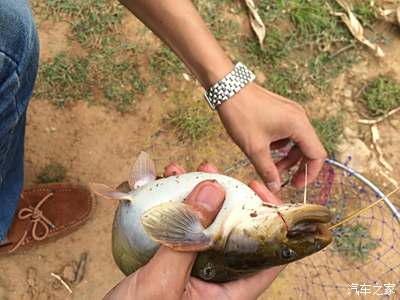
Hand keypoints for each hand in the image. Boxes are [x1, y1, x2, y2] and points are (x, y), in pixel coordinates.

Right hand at [105, 162, 283, 299]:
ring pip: (202, 225)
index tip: (254, 188)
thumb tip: (213, 190)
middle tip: (207, 172)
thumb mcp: (163, 282)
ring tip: (177, 172)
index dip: (270, 219)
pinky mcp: (172, 263)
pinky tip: (157, 186)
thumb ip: (186, 238)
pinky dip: (170, 206)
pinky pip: (178, 229)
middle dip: (221, 196)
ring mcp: (193, 270)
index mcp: (229, 292)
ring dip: (191, 196)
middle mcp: (216, 279)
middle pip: (232, 231)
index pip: (268, 255)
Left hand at [218, 82, 326, 192]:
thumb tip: (275, 187)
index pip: (317, 155)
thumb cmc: (240, 114)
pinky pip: (288, 133)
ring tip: (269, 167)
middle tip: (282, 181)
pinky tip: (264, 150)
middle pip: (308, 149)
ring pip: (296, 142)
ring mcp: (290, 113)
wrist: (227, 87)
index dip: (309, 174)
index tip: (296, 186)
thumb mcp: (254, 148)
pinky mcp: (281, 112)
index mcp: (298, 125)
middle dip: (296, 167)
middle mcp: (299, 117)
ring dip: (286, 158)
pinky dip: (280, 146)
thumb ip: (267, 170)